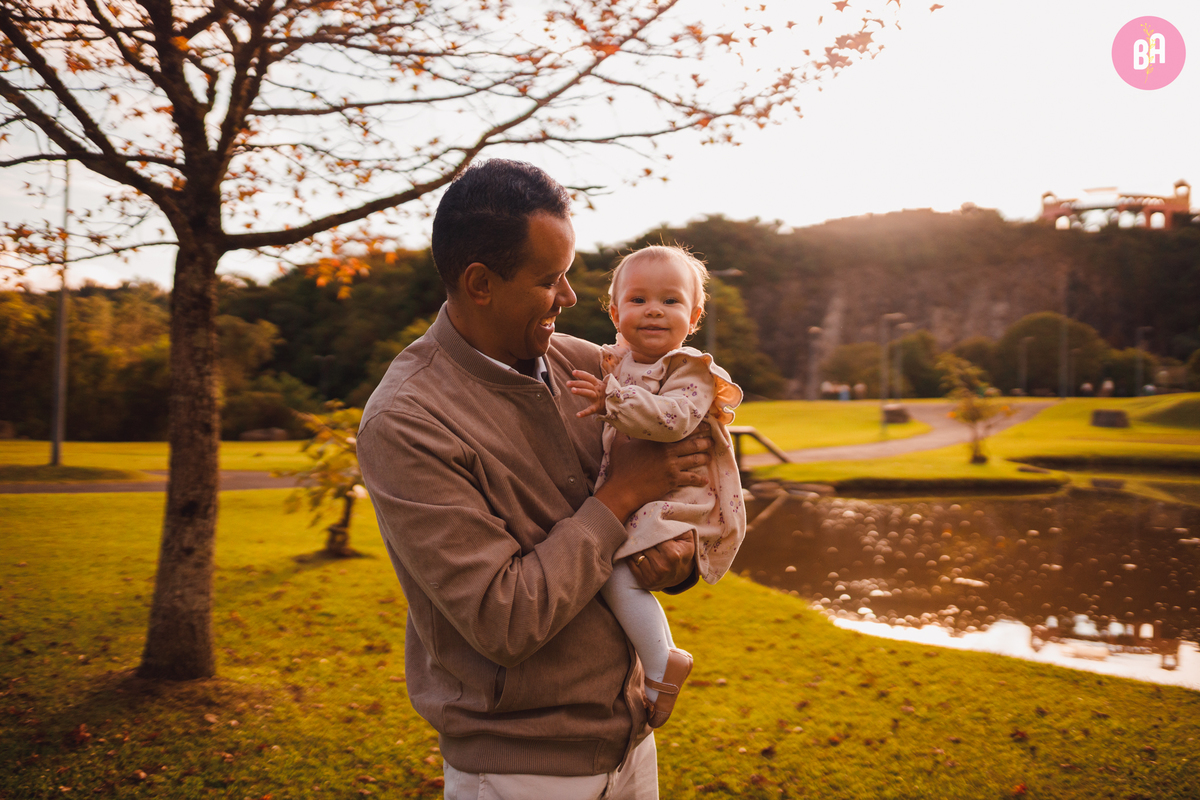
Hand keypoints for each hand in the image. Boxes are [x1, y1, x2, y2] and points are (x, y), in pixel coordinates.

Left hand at [567, 370, 605, 417]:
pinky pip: (591, 410)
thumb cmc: (606, 394)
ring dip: (581, 391)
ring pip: (589, 393)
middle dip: (577, 383)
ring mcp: (598, 399)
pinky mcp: (598, 408)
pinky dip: (585, 413)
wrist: (617, 404)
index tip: (573, 372)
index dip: (582, 374)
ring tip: (572, 390)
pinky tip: (578, 415)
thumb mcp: (601, 386)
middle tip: (568, 383)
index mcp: (598, 384)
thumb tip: (588, 374)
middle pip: (587, 385)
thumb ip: (594, 381)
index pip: (589, 377)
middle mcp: (598, 390)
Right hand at [593, 430, 711, 522]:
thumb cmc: (620, 467)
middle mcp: (667, 450)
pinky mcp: (673, 480)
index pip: (681, 430)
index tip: (705, 425)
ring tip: (710, 455)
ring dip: (705, 457)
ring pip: (694, 459)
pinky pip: (691, 478)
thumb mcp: (619, 444)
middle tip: (712, 439)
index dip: (695, 427)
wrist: (623, 489)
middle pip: (692, 444)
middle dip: (705, 441)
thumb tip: (619, 421)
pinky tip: (705, 480)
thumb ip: (623, 432)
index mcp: (657, 440)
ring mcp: (672, 465)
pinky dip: (699, 479)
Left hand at [628, 532, 695, 590]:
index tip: (648, 527)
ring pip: (635, 554)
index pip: (654, 537)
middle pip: (644, 546)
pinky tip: (634, 551)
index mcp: (672, 554)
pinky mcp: (645, 582)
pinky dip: (630, 556)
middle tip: (639, 531)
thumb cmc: (682, 551)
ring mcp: (653, 577)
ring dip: (634, 547)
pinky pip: (631, 564)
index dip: (650, 531)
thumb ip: (677, 527)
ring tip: (636, 541)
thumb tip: (660, 520)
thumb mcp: (686, 538)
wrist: (680, 574)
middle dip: (641, 538)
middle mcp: (662, 567)